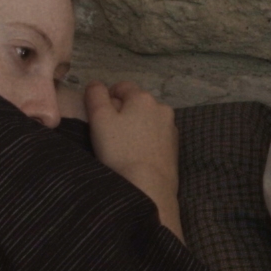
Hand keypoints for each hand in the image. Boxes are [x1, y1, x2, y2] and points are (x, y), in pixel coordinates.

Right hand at [85, 81, 181, 238]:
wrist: (147, 186)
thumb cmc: (119, 150)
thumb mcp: (99, 118)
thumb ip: (95, 95)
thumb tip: (96, 85)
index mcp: (143, 98)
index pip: (121, 87)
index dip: (106, 98)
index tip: (98, 117)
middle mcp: (162, 108)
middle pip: (136, 104)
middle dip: (122, 113)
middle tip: (108, 134)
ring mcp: (171, 129)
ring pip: (147, 120)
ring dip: (135, 127)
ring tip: (123, 147)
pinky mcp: (174, 148)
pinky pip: (155, 137)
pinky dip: (146, 141)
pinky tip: (137, 156)